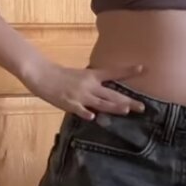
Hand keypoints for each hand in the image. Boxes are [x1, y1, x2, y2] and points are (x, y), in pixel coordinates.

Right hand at [22, 62, 145, 119]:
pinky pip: (79, 110)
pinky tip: (93, 118)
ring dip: (113, 107)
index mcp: (92, 76)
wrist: (42, 74)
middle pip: (112, 94)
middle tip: (142, 107)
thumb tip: (108, 93)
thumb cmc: (63, 76)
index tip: (143, 68)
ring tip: (126, 110)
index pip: (113, 73)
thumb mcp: (81, 76)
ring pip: (100, 103)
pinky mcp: (69, 104)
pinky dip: (86, 113)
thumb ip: (94, 84)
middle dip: (127, 101)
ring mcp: (80, 95)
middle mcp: (89, 85)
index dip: (128, 71)